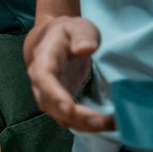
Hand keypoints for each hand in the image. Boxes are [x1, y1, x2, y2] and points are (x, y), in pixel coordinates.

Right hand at [27, 16, 112, 131]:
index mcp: (44, 59)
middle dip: (76, 116)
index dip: (54, 95)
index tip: (70, 108)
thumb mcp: (78, 27)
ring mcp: (49, 94)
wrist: (53, 38)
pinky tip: (107, 123)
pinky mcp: (61, 102)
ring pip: (60, 116)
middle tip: (102, 120)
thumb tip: (84, 49)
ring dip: (84, 124)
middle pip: (52, 104)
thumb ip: (82, 36)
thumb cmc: (68, 32)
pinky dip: (87, 125)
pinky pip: (70, 119)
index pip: (43, 79)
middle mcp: (41, 81)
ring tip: (111, 124)